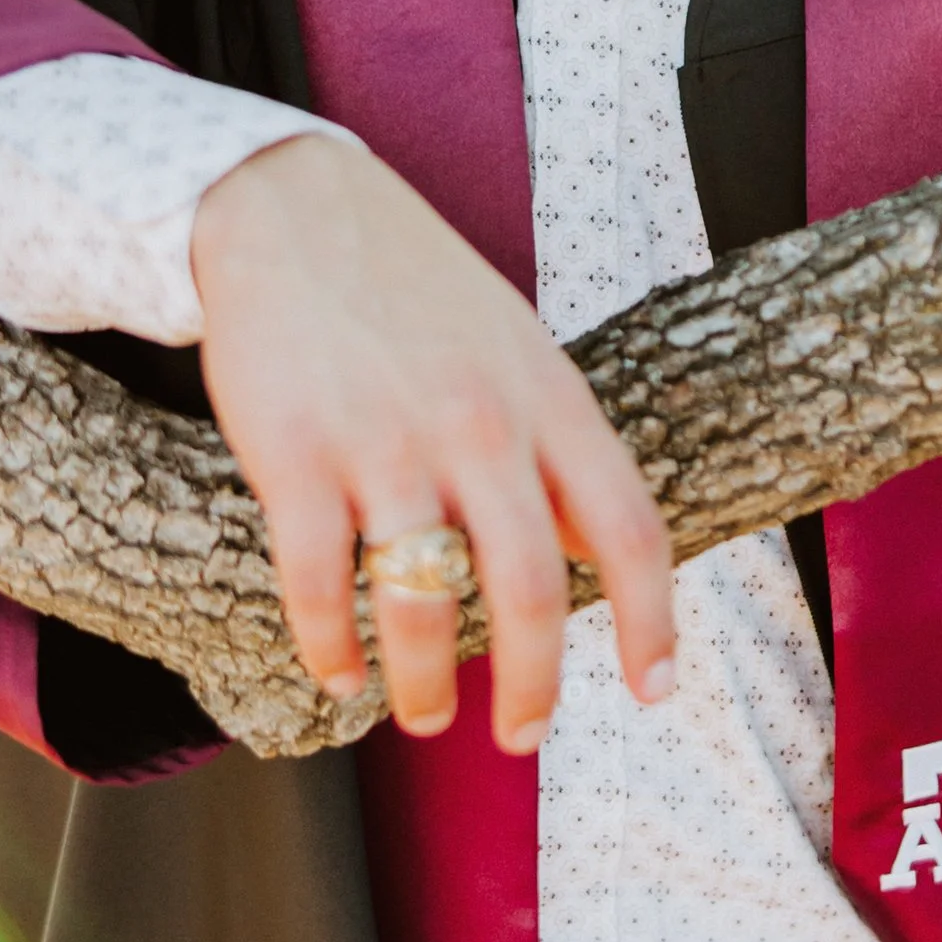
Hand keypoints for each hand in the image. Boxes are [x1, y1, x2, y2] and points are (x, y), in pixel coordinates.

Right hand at [192, 134, 676, 752]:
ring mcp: (385, 441)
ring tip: (424, 714)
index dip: (653, 623)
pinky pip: (319, 584)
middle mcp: (480, 424)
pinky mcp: (295, 454)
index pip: (631, 528)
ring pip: (424, 605)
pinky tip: (337, 672)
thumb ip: (560, 443)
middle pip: (532, 591)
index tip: (653, 689)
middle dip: (533, 687)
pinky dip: (331, 648)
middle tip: (521, 736)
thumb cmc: (412, 285)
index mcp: (548, 397)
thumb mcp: (517, 346)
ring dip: (426, 685)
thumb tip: (606, 552)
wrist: (288, 205)